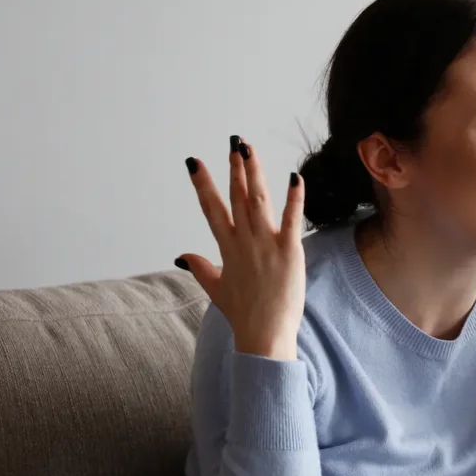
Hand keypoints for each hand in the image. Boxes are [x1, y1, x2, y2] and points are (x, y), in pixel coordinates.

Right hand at [176, 136, 306, 360]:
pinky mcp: (289, 250)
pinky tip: (294, 177)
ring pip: (258, 200)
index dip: (203, 184)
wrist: (264, 333)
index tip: (194, 162)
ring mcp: (266, 244)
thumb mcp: (215, 288)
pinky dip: (294, 197)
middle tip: (233, 142)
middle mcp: (244, 240)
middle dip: (234, 168)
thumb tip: (181, 256)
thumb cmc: (242, 313)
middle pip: (236, 196)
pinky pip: (291, 219)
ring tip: (249, 149)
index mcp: (227, 247)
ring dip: (254, 172)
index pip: (211, 209)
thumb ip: (199, 267)